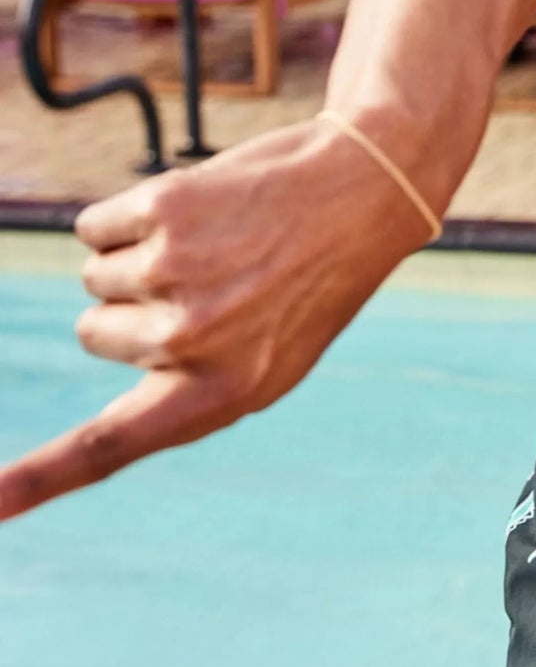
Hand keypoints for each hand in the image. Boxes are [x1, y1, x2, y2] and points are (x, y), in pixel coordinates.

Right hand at [0, 120, 431, 522]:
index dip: (37, 481)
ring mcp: (175, 273)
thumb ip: (191, 388)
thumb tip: (114, 425)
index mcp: (224, 393)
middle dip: (136, 308)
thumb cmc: (315, 280)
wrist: (367, 186)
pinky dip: (127, 216)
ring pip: (95, 277)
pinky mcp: (165, 210)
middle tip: (219, 279)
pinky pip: (95, 228)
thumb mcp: (271, 358)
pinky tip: (196, 207)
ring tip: (220, 240)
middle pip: (94, 333)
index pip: (110, 447)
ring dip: (138, 257)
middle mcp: (194, 341)